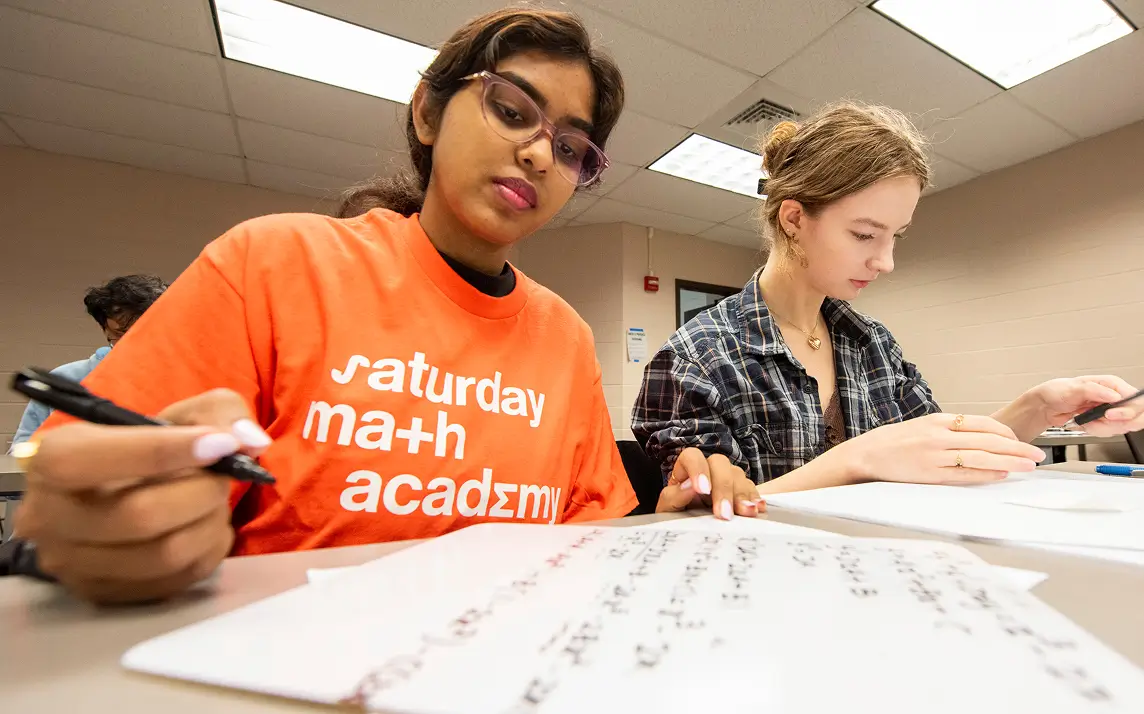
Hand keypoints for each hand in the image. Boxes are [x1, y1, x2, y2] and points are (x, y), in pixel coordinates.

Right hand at [17, 389, 270, 604]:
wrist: (123, 490)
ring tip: (215, 503)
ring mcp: (71, 563)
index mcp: (52, 457)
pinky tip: (206, 527)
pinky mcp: (103, 593)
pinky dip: (208, 551)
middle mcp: (48, 516)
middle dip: (201, 493)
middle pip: (140, 515)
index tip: (220, 445)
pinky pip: (175, 580)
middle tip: (222, 477)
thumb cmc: (150, 448)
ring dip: (210, 524)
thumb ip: (219, 413)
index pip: (97, 458)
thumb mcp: (180, 413)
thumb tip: (249, 441)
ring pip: (164, 553)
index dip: (164, 451)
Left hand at [655, 447, 764, 518]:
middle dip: (724, 489)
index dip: (698, 470)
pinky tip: (758, 509)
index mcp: (686, 469)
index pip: (692, 456)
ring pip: (738, 475)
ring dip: (742, 495)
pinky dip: (755, 498)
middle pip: (720, 463)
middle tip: (725, 514)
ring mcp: (726, 478)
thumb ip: (673, 497)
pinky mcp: (741, 492)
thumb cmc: (676, 517)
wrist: (689, 532)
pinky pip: (752, 488)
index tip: (703, 491)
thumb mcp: (668, 510)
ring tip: (746, 513)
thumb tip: (688, 487)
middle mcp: (708, 469)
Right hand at [839, 413, 1044, 483]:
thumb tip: (980, 438)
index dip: (1007, 433)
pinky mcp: (930, 474)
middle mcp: (940, 435)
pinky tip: (1001, 474)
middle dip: (1018, 447)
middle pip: (989, 440)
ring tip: (1028, 466)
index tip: (1021, 441)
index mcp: (940, 420)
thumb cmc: (895, 442)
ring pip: (982, 456)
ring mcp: (936, 455)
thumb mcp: (923, 426)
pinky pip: (965, 474)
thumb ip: (949, 430)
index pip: (984, 423)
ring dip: (1010, 461)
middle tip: (1037, 454)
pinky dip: (986, 474)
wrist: (867, 454)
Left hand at [1029, 375, 1143, 435]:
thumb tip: (1113, 396)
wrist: (1047, 406)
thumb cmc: (1057, 391)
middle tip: (1099, 421)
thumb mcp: (1072, 388)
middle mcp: (1115, 397)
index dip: (1128, 410)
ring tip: (1087, 420)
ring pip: (1123, 427)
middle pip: (1136, 416)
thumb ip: (1093, 391)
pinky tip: (1087, 425)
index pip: (1135, 399)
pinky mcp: (1106, 422)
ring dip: (1103, 428)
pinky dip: (1097, 431)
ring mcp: (1112, 411)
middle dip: (1116, 423)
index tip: (1109, 415)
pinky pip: (1111, 432)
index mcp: (1112, 385)